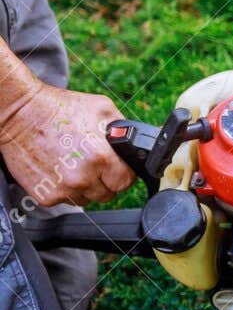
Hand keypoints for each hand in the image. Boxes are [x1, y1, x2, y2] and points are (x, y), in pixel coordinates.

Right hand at [0, 82, 134, 206]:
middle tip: (91, 164)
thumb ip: (124, 130)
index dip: (122, 173)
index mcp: (101, 158)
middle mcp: (83, 177)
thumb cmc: (58, 109)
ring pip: (87, 199)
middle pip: (108, 194)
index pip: (126, 182)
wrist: (19, 113)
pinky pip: (65, 200)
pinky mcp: (46, 195)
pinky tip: (58, 170)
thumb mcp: (102, 109)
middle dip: (104, 181)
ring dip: (84, 187)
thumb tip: (136, 144)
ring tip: (73, 165)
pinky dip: (64, 189)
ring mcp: (64, 189)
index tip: (115, 167)